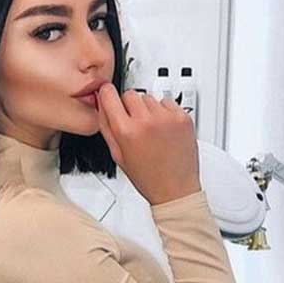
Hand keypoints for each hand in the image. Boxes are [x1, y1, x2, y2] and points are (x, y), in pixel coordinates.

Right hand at [95, 85, 201, 205]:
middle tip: (134, 123)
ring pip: (148, 97)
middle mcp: (146, 120)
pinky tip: (163, 129)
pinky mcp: (182, 117)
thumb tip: (101, 104)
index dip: (106, 94)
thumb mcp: (117, 154)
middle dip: (128, 105)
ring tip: (151, 130)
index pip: (109, 94)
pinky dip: (164, 112)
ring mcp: (166, 117)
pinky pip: (166, 102)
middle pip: (130, 94)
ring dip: (147, 109)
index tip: (108, 94)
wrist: (175, 188)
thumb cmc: (147, 176)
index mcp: (126, 130)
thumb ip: (106, 126)